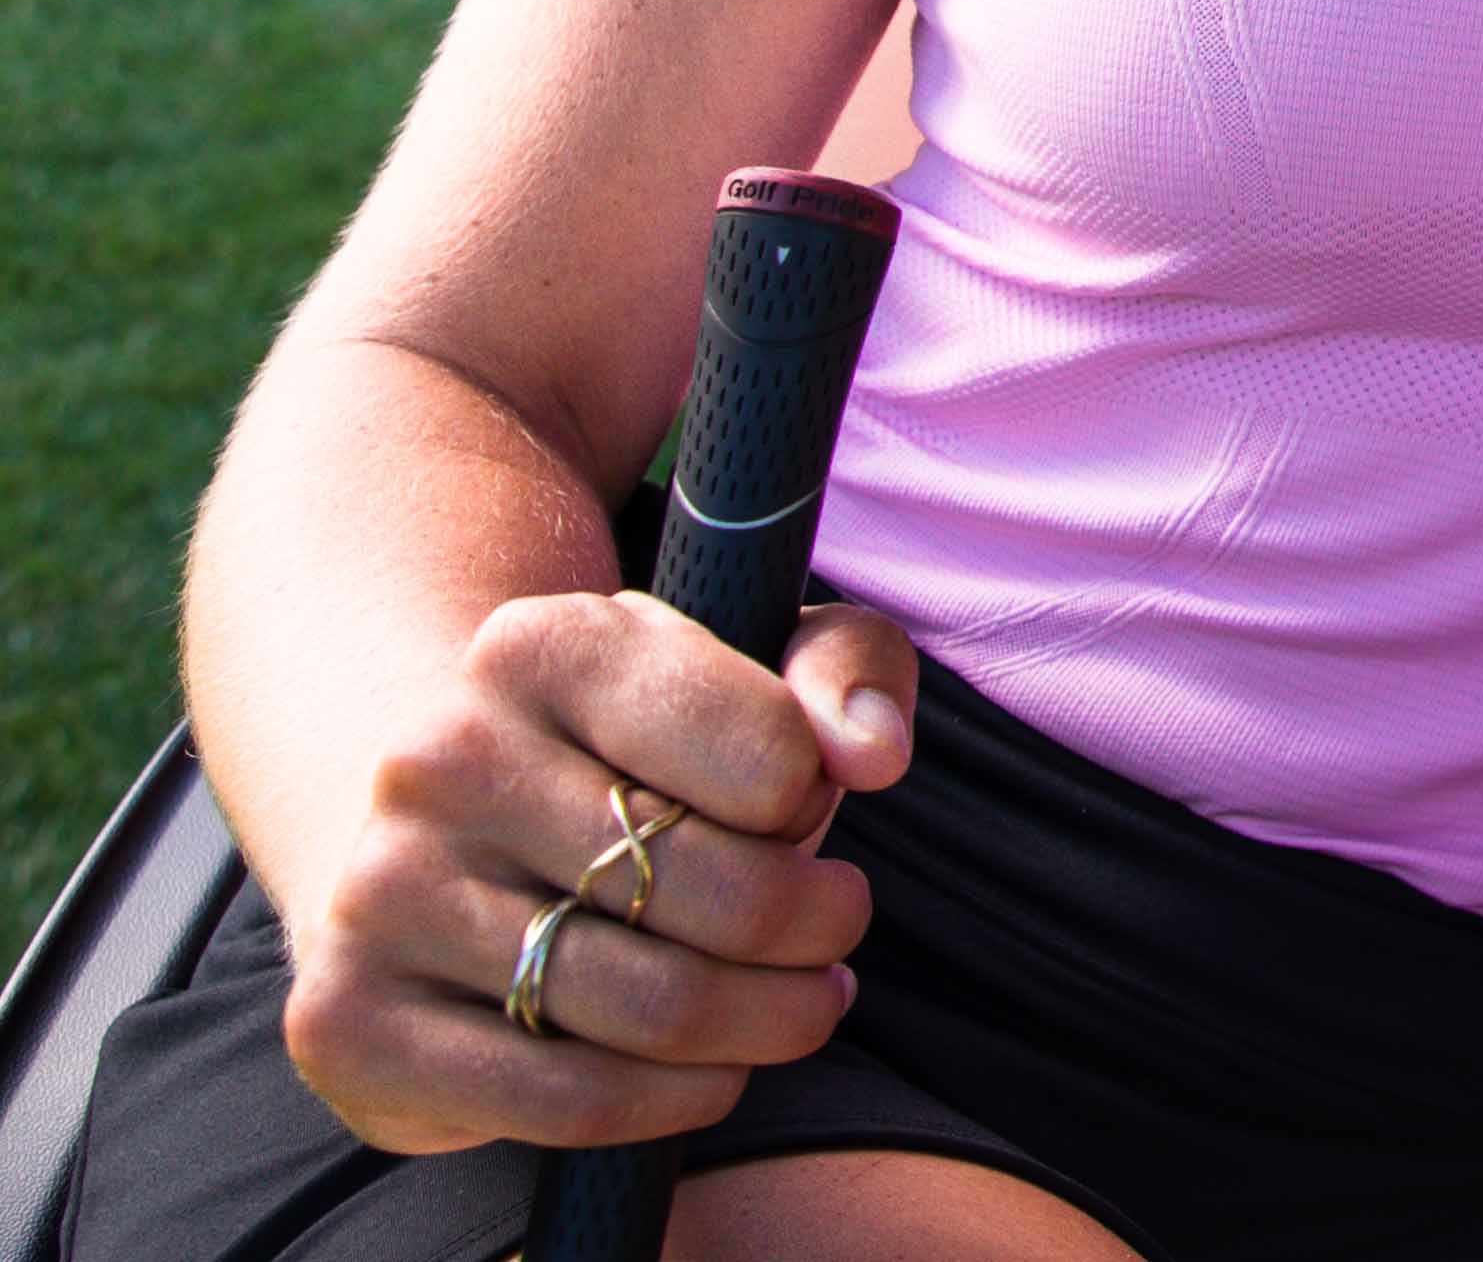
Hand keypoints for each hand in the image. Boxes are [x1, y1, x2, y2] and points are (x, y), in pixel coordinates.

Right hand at [280, 593, 914, 1153]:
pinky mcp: (350, 1019)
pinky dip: (676, 1098)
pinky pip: (568, 1097)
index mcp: (540, 645)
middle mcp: (438, 758)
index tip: (801, 808)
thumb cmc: (634, 745)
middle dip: (814, 925)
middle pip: (714, 889)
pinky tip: (715, 1069)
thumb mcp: (751, 662)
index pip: (764, 751)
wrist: (432, 833)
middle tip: (834, 927)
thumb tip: (870, 752)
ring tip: (801, 1002)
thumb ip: (845, 667)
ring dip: (768, 1020)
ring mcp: (379, 893)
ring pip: (652, 1005)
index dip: (812, 797)